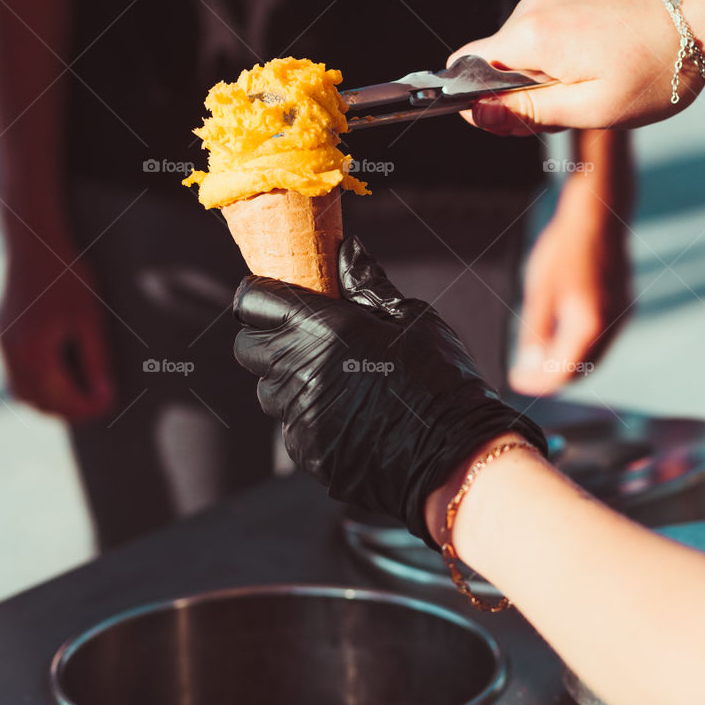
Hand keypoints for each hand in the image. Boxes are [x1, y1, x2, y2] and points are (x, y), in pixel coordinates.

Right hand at [0, 235, 114, 420]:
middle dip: (69, 409)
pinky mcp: (2, 332)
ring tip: (81, 394)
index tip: (111, 403)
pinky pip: (16, 372)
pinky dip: (37, 383)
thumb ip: (95, 360)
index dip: (88, 407)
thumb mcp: (89, 318)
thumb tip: (104, 394)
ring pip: (22, 391)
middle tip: (99, 403)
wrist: (34, 241)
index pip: (61, 399)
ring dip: (49, 400)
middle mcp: (12, 354)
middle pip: (38, 402)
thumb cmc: (67, 275)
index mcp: (34, 354)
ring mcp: (3, 343)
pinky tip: (60, 373)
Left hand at [233, 237, 546, 542]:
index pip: (253, 301)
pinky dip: (307, 416)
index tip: (276, 296)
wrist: (456, 455)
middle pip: (247, 346)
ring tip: (331, 377)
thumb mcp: (410, 318)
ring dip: (286, 378)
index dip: (260, 296)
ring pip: (267, 388)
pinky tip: (346, 413)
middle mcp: (300, 370)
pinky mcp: (305, 451)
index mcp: (323, 327)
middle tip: (302, 335)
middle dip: (266, 336)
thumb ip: (366, 284)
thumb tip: (347, 249)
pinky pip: (290, 425)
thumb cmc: (441, 377)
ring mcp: (299, 415)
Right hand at [450, 0, 704, 134]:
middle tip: (567, 112)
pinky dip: (554, 62)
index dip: (480, 103)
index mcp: (530, 37)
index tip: (519, 122)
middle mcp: (531, 11)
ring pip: (516, 53)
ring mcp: (549, 1)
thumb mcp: (592, 107)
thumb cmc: (656, 68)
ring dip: (538, 81)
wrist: (704, 14)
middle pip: (491, 63)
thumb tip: (477, 114)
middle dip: (515, 96)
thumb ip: (528, 112)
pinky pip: (539, 37)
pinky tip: (595, 70)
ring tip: (590, 89)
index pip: (464, 68)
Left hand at [512, 177, 631, 394]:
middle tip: (524, 374)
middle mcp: (612, 326)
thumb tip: (530, 365)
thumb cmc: (564, 249)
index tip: (515, 381)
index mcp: (588, 325)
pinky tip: (560, 338)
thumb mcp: (539, 291)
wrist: (598, 216)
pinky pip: (602, 340)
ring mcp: (622, 317)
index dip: (537, 383)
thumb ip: (535, 332)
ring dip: (567, 364)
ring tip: (537, 358)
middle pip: (582, 370)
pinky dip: (581, 347)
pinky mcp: (625, 307)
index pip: (562, 372)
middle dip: (552, 377)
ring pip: (594, 357)